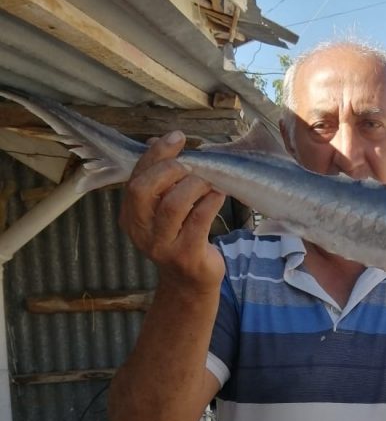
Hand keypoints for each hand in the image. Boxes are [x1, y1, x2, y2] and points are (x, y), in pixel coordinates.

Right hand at [119, 132, 225, 290]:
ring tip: (210, 181)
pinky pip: (198, 222)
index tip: (177, 137)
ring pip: (172, 205)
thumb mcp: (164, 209)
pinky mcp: (186, 255)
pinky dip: (210, 202)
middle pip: (144, 189)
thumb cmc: (180, 237)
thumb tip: (159, 141)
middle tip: (194, 164)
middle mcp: (141, 230)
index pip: (136, 177)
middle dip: (170, 168)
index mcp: (131, 215)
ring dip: (194, 185)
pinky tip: (218, 194)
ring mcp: (162, 245)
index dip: (156, 154)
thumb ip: (161, 178)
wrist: (189, 282)